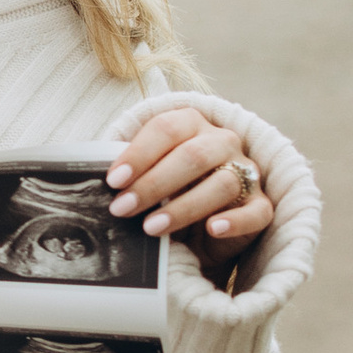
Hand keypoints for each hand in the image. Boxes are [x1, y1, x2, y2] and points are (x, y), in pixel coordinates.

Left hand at [106, 105, 274, 250]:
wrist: (200, 226)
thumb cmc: (166, 191)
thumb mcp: (145, 175)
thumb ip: (129, 172)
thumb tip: (91, 180)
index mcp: (191, 124)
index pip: (167, 128)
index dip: (139, 154)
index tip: (113, 181)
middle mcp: (222, 142)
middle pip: (193, 155)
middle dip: (153, 184)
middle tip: (122, 209)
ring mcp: (247, 172)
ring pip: (223, 182)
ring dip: (184, 206)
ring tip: (151, 228)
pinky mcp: (261, 204)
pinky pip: (256, 211)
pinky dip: (235, 220)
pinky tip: (212, 228)